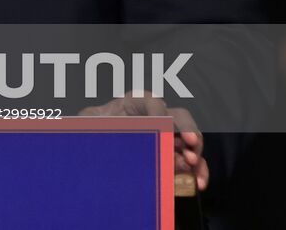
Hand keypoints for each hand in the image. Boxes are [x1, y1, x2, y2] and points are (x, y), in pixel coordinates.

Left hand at [80, 94, 209, 191]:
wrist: (94, 148)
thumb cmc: (93, 129)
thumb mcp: (88, 121)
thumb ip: (90, 119)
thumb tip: (89, 120)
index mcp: (136, 103)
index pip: (152, 101)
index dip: (158, 112)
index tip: (161, 125)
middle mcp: (157, 118)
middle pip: (180, 118)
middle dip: (187, 130)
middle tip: (189, 144)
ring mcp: (168, 139)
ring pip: (191, 142)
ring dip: (195, 153)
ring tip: (192, 165)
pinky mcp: (173, 159)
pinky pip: (191, 164)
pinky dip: (197, 172)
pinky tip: (197, 182)